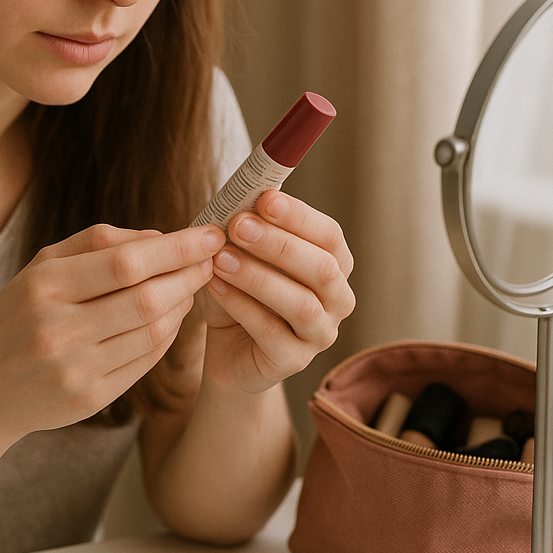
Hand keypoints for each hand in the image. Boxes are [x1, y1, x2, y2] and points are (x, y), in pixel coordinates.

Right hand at [0, 223, 224, 437]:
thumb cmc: (18, 315)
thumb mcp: (42, 266)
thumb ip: (97, 242)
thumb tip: (159, 235)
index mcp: (44, 286)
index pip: (126, 262)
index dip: (176, 248)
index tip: (209, 235)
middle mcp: (58, 329)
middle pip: (146, 298)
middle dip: (189, 275)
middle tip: (212, 259)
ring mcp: (74, 369)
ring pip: (153, 332)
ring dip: (183, 304)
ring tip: (193, 285)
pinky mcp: (89, 399)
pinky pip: (145, 362)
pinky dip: (167, 335)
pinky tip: (173, 316)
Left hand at [201, 190, 353, 393]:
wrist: (227, 348)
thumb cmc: (240, 290)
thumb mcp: (243, 252)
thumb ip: (248, 226)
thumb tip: (241, 191)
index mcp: (333, 264)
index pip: (330, 235)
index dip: (299, 216)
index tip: (264, 199)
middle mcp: (337, 300)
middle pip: (323, 269)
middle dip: (279, 244)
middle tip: (238, 225)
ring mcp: (320, 334)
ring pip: (301, 304)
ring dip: (258, 277)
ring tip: (220, 258)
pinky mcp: (294, 361)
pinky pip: (271, 332)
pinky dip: (241, 305)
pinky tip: (214, 285)